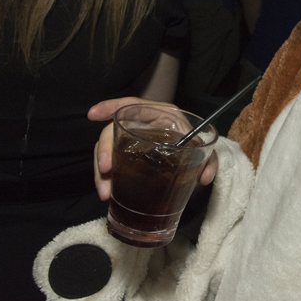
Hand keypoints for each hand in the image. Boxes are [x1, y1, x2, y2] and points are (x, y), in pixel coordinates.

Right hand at [88, 97, 217, 200]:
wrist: (193, 156)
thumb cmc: (193, 142)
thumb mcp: (201, 145)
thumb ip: (208, 159)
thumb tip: (205, 177)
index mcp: (158, 115)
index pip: (131, 105)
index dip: (110, 106)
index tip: (92, 114)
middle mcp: (140, 127)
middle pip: (113, 133)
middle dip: (104, 150)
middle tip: (106, 169)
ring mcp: (131, 144)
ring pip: (108, 154)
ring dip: (102, 174)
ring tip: (105, 193)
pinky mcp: (127, 161)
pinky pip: (112, 169)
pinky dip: (108, 182)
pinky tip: (108, 194)